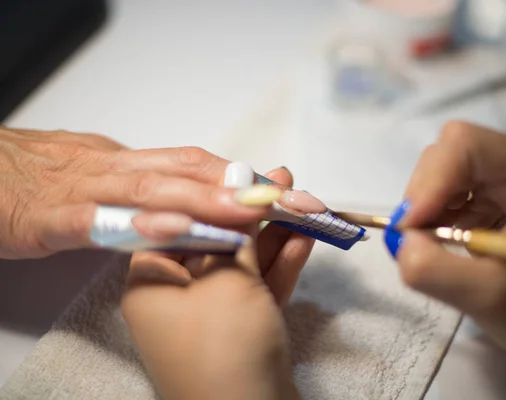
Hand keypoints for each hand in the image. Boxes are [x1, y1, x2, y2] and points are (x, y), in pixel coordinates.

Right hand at [0, 127, 270, 258]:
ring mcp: (85, 191)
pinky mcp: (51, 218)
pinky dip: (138, 223)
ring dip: (206, 199)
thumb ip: (145, 181)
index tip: (287, 191)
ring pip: (152, 190)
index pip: (198, 165)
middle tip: (292, 203)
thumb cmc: (39, 177)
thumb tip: (193, 186)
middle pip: (189, 173)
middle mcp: (117, 169)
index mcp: (130, 162)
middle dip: (244, 189)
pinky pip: (98, 220)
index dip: (245, 177)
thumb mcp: (101, 175)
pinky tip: (172, 230)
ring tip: (250, 211)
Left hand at [121, 167, 313, 399]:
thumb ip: (235, 229)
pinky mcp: (242, 330)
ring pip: (244, 264)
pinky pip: (259, 289)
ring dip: (274, 236)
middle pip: (216, 240)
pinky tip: (304, 240)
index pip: (177, 224)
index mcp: (152, 283)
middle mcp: (177, 297)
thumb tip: (238, 182)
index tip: (242, 176)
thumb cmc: (223, 347)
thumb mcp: (226, 279)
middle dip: (252, 212)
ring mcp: (212, 316)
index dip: (211, 196)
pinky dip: (280, 266)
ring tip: (301, 203)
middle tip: (282, 182)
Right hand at [389, 122, 505, 378]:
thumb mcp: (489, 298)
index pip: (465, 146)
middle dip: (424, 195)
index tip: (410, 227)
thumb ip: (436, 271)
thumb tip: (397, 241)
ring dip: (425, 206)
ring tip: (434, 244)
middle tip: (418, 239)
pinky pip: (444, 190)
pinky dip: (430, 215)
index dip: (430, 181)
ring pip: (440, 170)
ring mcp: (504, 178)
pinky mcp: (490, 195)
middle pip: (448, 152)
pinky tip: (441, 241)